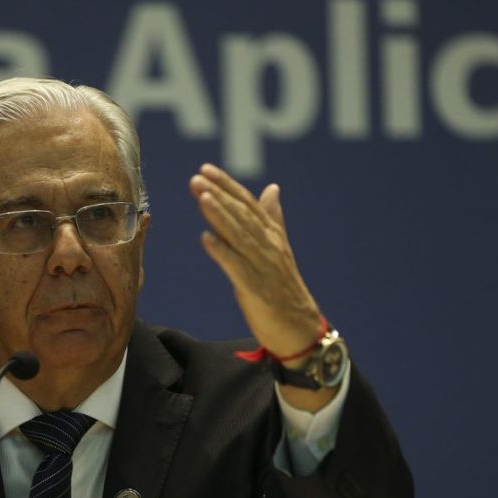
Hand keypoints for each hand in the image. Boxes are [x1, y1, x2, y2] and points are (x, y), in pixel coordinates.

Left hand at [189, 163, 323, 368]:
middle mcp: (269, 247)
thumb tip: (272, 188)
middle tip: (197, 178)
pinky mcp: (257, 289)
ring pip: (239, 236)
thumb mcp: (278, 249)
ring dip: (220, 216)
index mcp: (272, 236)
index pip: (248, 204)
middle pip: (242, 215)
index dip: (227, 185)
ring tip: (202, 197)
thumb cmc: (283, 288)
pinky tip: (206, 239)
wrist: (300, 328)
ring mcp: (263, 267)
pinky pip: (237, 268)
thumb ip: (272, 219)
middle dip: (220, 195)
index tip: (206, 169)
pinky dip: (223, 252)